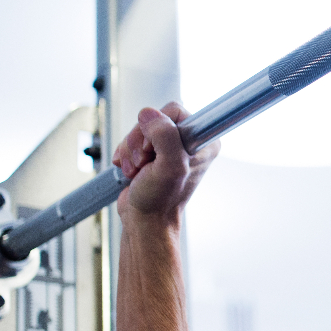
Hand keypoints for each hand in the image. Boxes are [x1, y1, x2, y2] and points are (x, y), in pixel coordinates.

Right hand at [112, 102, 219, 223]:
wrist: (145, 220)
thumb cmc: (161, 200)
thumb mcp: (169, 167)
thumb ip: (164, 136)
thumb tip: (149, 114)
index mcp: (204, 141)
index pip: (175, 110)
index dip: (158, 127)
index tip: (154, 149)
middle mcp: (190, 142)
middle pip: (154, 119)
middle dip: (140, 141)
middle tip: (144, 162)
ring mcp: (170, 147)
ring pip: (141, 129)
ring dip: (131, 150)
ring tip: (137, 170)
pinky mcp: (154, 153)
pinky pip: (132, 140)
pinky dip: (126, 154)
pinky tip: (131, 170)